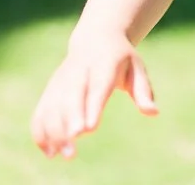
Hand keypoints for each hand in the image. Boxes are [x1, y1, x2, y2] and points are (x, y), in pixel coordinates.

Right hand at [30, 33, 157, 158]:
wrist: (95, 38)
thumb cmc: (121, 59)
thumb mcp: (137, 69)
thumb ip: (143, 91)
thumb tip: (154, 113)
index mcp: (104, 64)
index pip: (97, 87)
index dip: (92, 108)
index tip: (89, 129)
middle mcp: (78, 72)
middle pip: (71, 97)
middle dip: (70, 121)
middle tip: (74, 145)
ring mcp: (61, 80)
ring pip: (52, 106)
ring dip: (55, 131)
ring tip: (65, 155)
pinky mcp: (50, 90)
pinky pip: (41, 111)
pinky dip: (41, 131)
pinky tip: (50, 152)